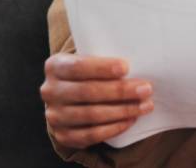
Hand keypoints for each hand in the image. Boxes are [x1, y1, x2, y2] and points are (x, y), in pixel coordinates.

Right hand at [39, 54, 153, 148]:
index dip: (102, 68)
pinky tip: (131, 120)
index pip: (78, 66)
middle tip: (145, 89)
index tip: (126, 68)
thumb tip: (139, 65)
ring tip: (145, 106)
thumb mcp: (88, 60)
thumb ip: (104, 61)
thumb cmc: (87, 74)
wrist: (68, 99)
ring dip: (123, 111)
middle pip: (88, 92)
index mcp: (55, 66)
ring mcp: (54, 116)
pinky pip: (91, 135)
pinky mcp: (63, 135)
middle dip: (120, 91)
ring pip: (91, 115)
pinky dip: (114, 128)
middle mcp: (50, 91)